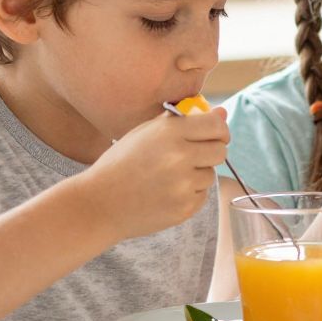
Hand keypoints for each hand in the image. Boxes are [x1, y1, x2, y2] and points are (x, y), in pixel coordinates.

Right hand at [83, 107, 229, 241]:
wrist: (98, 204)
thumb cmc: (120, 164)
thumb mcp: (144, 134)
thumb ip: (182, 121)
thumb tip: (222, 113)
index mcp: (169, 133)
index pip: (216, 125)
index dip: (219, 129)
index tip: (214, 134)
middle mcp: (180, 157)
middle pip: (220, 151)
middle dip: (211, 151)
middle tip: (193, 156)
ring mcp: (183, 185)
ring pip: (210, 174)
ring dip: (197, 174)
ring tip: (167, 177)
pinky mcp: (184, 208)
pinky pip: (202, 195)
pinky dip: (189, 194)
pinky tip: (165, 193)